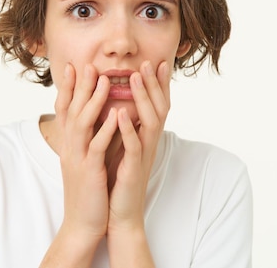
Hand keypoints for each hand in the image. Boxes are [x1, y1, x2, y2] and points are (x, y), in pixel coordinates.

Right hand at [54, 63, 118, 242]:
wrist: (82, 224)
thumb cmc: (88, 191)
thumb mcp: (84, 160)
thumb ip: (87, 139)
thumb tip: (95, 119)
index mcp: (69, 144)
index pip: (65, 109)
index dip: (68, 88)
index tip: (73, 66)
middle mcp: (70, 147)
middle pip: (71, 109)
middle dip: (80, 86)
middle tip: (87, 64)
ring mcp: (78, 158)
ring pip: (83, 123)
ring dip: (94, 100)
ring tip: (105, 80)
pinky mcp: (89, 171)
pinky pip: (97, 146)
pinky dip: (106, 129)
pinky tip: (117, 114)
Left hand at [107, 60, 170, 233]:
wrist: (117, 214)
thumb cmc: (118, 180)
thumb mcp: (122, 148)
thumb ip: (126, 128)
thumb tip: (122, 105)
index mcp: (146, 137)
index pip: (156, 105)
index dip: (159, 84)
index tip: (158, 61)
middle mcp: (149, 143)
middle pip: (159, 107)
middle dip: (155, 84)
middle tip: (150, 62)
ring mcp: (143, 155)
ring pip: (150, 122)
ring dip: (143, 98)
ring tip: (135, 78)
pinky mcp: (133, 169)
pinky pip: (134, 146)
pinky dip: (128, 128)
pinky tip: (121, 113)